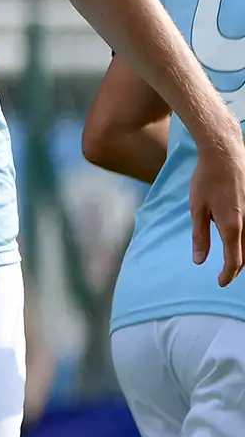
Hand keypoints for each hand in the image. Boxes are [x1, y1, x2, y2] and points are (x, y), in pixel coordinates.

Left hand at [189, 132, 244, 285]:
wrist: (225, 155)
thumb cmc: (207, 179)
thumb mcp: (197, 208)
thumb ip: (200, 236)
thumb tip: (199, 260)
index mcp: (232, 226)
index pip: (235, 260)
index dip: (228, 275)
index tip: (220, 282)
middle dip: (236, 267)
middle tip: (225, 274)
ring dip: (243, 254)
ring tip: (232, 261)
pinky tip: (237, 240)